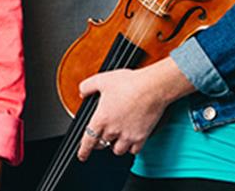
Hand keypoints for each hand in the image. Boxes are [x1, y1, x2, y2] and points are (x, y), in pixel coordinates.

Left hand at [75, 59, 193, 160]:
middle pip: (102, 144)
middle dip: (100, 141)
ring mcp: (128, 135)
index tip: (82, 155)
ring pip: (118, 150)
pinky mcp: (142, 137)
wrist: (152, 87)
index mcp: (101, 118)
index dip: (83, 150)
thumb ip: (87, 86)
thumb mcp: (101, 80)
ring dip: (115, 146)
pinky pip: (134, 150)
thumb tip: (82, 92)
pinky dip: (131, 148)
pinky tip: (130, 140)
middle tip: (101, 136)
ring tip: (116, 138)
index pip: (88, 140)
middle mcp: (114, 130)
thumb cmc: (129, 83)